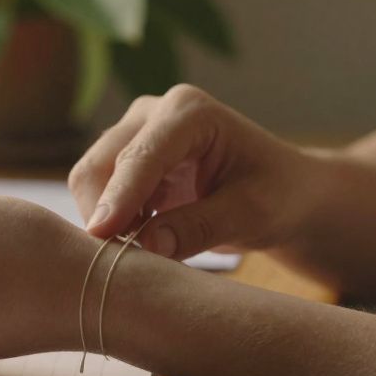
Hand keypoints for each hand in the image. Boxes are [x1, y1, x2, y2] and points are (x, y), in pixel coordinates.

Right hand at [69, 85, 320, 259]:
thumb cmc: (278, 196)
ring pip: (91, 180)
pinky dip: (109, 222)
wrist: (284, 193)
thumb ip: (201, 226)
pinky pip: (98, 193)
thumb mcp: (253, 214)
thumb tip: (146, 245)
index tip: (102, 235)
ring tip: (136, 256)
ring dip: (104, 220)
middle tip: (124, 263)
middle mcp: (153, 113)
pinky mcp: (126, 160)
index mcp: (190, 112)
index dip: (120, 197)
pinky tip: (136, 244)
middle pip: (101, 164)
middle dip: (104, 213)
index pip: (141, 155)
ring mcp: (135, 134)